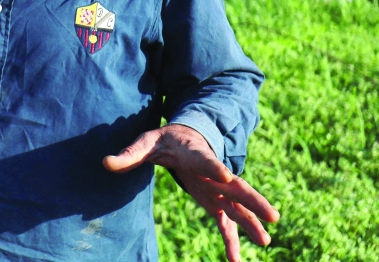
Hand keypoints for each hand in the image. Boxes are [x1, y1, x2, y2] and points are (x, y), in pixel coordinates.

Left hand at [104, 124, 278, 261]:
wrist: (184, 138)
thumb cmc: (165, 139)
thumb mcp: (146, 142)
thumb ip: (129, 154)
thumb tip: (105, 163)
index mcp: (196, 154)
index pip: (207, 161)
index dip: (216, 169)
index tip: (228, 177)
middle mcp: (213, 173)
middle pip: (237, 188)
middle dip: (254, 202)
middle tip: (273, 217)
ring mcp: (217, 189)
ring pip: (238, 207)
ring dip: (251, 223)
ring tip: (266, 242)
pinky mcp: (214, 201)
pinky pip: (226, 223)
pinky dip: (232, 241)